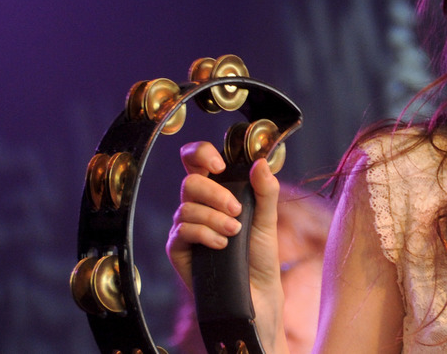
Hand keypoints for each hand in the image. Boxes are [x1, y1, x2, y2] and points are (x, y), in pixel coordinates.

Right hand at [166, 141, 287, 349]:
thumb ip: (265, 191)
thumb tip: (260, 162)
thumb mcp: (267, 219)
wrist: (257, 293)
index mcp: (216, 191)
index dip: (200, 153)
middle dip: (215, 193)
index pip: (196, 160)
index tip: (219, 164)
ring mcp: (185, 227)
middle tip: (237, 211)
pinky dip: (204, 234)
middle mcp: (197, 206)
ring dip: (214, 218)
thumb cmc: (261, 256)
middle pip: (190, 182)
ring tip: (235, 233)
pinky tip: (221, 245)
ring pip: (186, 207)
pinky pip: (182, 231)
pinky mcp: (178, 249)